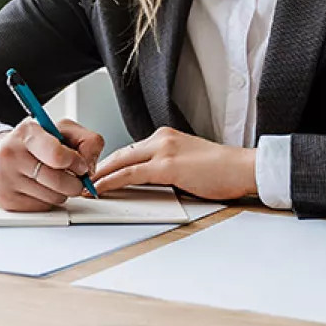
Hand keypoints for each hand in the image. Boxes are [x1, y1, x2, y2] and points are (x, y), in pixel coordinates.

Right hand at [0, 119, 104, 211]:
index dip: (77, 163)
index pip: (58, 155)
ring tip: (51, 180)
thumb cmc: (29, 146)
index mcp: (27, 133)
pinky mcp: (4, 200)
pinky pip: (42, 208)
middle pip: (60, 182)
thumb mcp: (60, 131)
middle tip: (73, 177)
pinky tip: (38, 189)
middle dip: (74, 183)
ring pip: (54, 197)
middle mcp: (10, 154)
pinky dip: (47, 201)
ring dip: (61, 192)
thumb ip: (85, 141)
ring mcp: (5, 179)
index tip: (80, 165)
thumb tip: (90, 166)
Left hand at [93, 126, 256, 200]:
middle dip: (99, 168)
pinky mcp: (167, 166)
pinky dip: (112, 182)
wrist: (243, 168)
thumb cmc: (223, 170)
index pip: (130, 149)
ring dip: (101, 176)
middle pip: (120, 153)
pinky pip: (130, 174)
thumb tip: (148, 181)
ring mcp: (164, 150)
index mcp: (166, 137)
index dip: (111, 163)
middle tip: (82, 180)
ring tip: (86, 188)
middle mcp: (162, 139)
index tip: (97, 174)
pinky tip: (101, 189)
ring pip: (121, 162)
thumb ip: (167, 166)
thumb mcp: (188, 162)